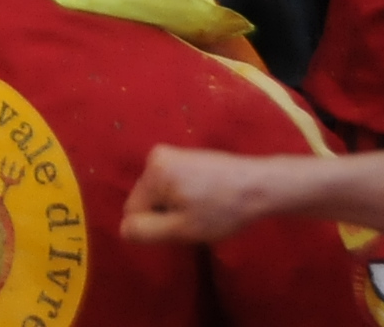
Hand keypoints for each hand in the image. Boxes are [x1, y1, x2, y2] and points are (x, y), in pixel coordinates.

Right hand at [119, 144, 293, 245]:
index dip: (155, 225)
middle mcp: (155, 155)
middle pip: (145, 199)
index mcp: (152, 171)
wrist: (261, 185)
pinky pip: (171, 183)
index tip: (182, 226)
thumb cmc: (222, 210)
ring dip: (175, 206)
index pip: (133, 210)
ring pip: (159, 193)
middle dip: (164, 213)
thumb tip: (122, 230)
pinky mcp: (186, 155)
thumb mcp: (183, 228)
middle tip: (194, 220)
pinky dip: (184, 195)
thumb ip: (147, 231)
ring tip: (203, 210)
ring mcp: (172, 153)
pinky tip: (207, 200)